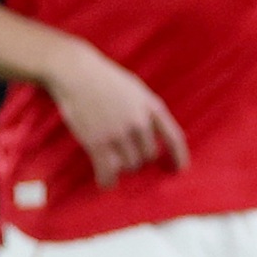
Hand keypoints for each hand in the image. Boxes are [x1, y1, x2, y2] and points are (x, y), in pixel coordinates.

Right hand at [44, 43, 189, 186]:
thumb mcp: (137, 90)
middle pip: (148, 156)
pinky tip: (106, 184)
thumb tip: (157, 134)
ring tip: (111, 161)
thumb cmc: (105, 80)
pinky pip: (107, 171)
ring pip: (129, 165)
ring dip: (122, 166)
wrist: (77, 73)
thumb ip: (148, 111)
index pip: (174, 138)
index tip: (179, 169)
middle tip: (125, 154)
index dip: (179, 157)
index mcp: (152, 108)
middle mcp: (139, 122)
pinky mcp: (97, 142)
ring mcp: (118, 133)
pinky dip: (107, 181)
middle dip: (139, 158)